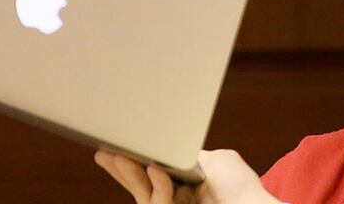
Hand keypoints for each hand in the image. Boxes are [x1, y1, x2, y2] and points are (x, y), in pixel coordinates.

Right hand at [94, 149, 282, 203]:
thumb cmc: (241, 188)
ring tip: (119, 155)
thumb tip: (172, 145)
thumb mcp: (217, 161)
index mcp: (185, 186)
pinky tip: (157, 171)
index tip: (116, 145)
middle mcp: (176, 201)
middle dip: (121, 168)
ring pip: (143, 195)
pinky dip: (159, 186)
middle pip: (139, 185)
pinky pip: (159, 202)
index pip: (152, 174)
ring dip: (130, 174)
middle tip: (102, 151)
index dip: (134, 162)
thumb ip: (190, 153)